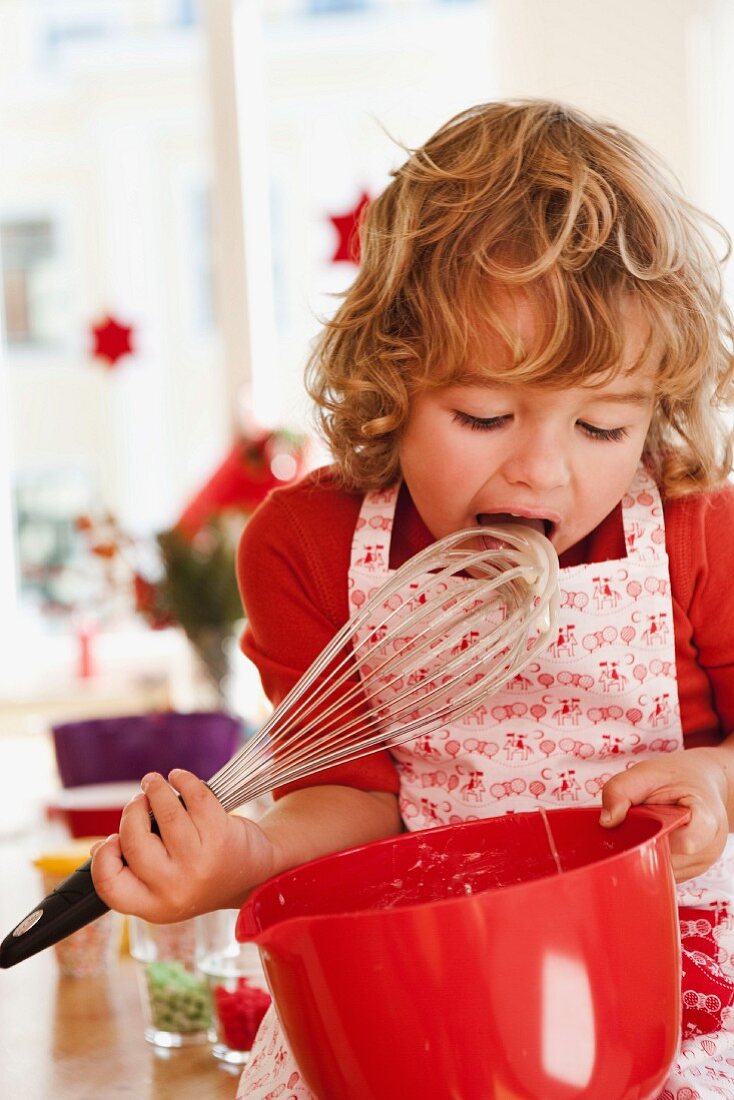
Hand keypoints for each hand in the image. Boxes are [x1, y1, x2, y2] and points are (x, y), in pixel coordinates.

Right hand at [90, 769, 276, 921]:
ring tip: (153, 783)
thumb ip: (133, 873)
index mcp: (154, 906)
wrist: (254, 875)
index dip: (102, 858)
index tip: (110, 838)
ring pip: (164, 814)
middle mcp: (175, 888)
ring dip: (154, 789)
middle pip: (134, 841)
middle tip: (139, 801)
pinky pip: (194, 797)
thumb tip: (96, 849)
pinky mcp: (220, 836)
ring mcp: (198, 863)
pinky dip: (182, 780)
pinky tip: (178, 778)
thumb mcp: (164, 887)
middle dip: (132, 812)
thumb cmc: (201, 874)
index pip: (110, 886)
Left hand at [600, 748, 728, 881]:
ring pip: (663, 871)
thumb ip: (622, 789)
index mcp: (707, 818)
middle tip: (641, 821)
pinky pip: (664, 873)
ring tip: (650, 828)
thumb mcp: (648, 772)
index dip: (658, 836)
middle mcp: (709, 847)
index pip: (687, 843)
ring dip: (647, 853)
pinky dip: (652, 858)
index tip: (644, 821)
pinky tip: (654, 838)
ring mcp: (701, 863)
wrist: (700, 782)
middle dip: (645, 844)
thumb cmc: (675, 777)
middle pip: (668, 860)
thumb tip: (606, 821)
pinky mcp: (691, 872)